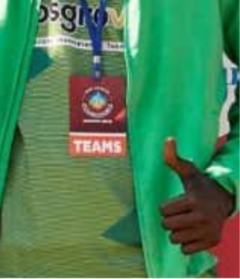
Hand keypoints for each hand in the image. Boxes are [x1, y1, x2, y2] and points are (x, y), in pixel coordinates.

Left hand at [160, 137, 234, 254]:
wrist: (225, 200)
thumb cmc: (200, 184)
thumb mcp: (188, 171)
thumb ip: (173, 158)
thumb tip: (168, 139)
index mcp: (194, 200)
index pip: (163, 211)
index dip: (165, 207)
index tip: (175, 203)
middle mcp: (203, 217)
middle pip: (167, 226)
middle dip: (169, 220)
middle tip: (179, 213)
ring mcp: (209, 231)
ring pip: (175, 239)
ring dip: (176, 232)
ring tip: (185, 222)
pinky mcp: (213, 242)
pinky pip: (186, 250)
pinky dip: (186, 243)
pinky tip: (192, 231)